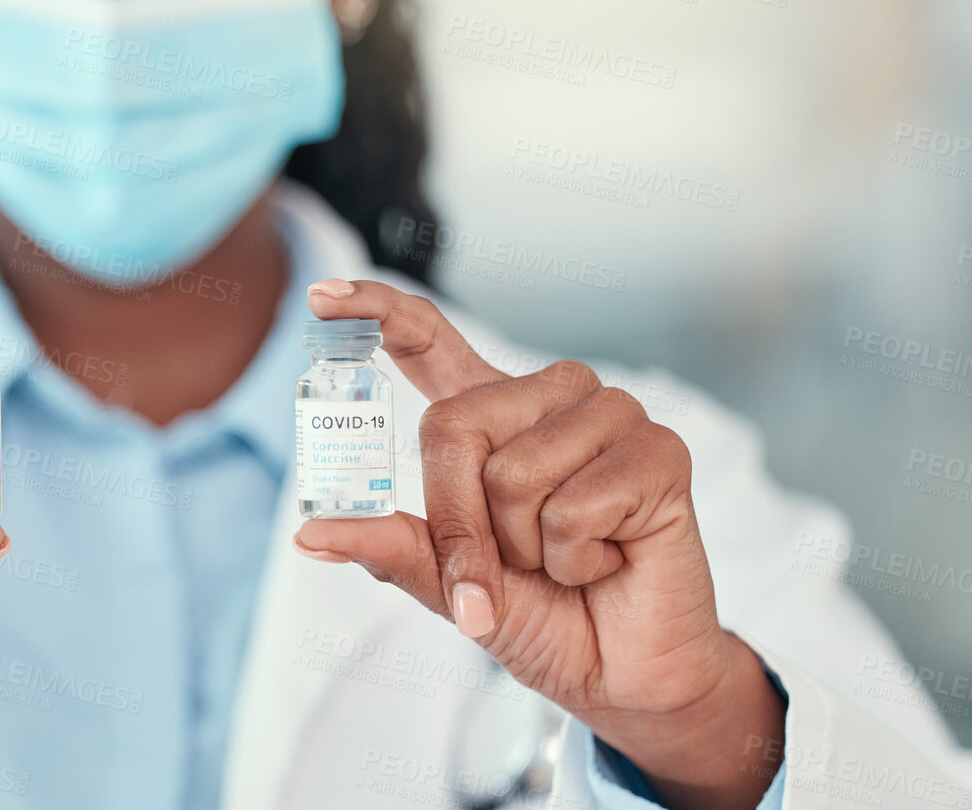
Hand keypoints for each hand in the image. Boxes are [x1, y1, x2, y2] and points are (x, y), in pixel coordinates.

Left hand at [296, 279, 782, 809]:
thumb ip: (392, 547)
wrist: (623, 673)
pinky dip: (579, 558)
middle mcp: (549, 398)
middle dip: (461, 524)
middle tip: (506, 569)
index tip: (321, 298)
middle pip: (453, 427)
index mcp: (491, 415)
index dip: (377, 311)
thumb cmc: (540, 615)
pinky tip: (610, 559)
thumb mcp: (448, 585)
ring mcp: (611, 415)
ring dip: (529, 547)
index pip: (427, 340)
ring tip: (571, 557)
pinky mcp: (660, 450)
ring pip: (514, 473)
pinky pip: (576, 507)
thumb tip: (310, 533)